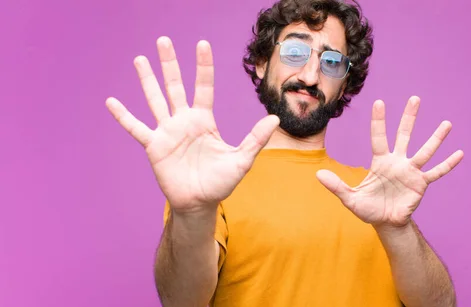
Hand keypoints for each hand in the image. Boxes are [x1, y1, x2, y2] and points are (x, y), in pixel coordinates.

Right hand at [106, 37, 278, 212]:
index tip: (202, 44)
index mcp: (204, 120)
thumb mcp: (241, 160)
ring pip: (155, 100)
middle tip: (163, 40)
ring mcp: (167, 132)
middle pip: (175, 86)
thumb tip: (275, 118)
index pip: (203, 87)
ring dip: (147, 80)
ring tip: (141, 59)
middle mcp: (184, 121)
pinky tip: (111, 101)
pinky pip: (136, 128)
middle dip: (169, 63)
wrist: (199, 203)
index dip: (203, 66)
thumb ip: (255, 139)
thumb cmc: (220, 182)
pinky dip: (123, 116)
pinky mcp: (154, 146)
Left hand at [317, 96, 462, 227]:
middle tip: (415, 98)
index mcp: (380, 161)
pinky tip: (459, 153)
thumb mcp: (349, 198)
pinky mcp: (421, 184)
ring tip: (447, 124)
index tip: (380, 102)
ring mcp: (410, 172)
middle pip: (404, 135)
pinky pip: (436, 173)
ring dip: (435, 138)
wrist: (385, 223)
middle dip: (409, 118)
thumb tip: (317, 174)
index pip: (378, 136)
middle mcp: (397, 162)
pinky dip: (447, 164)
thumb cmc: (368, 208)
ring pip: (425, 151)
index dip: (379, 121)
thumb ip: (336, 186)